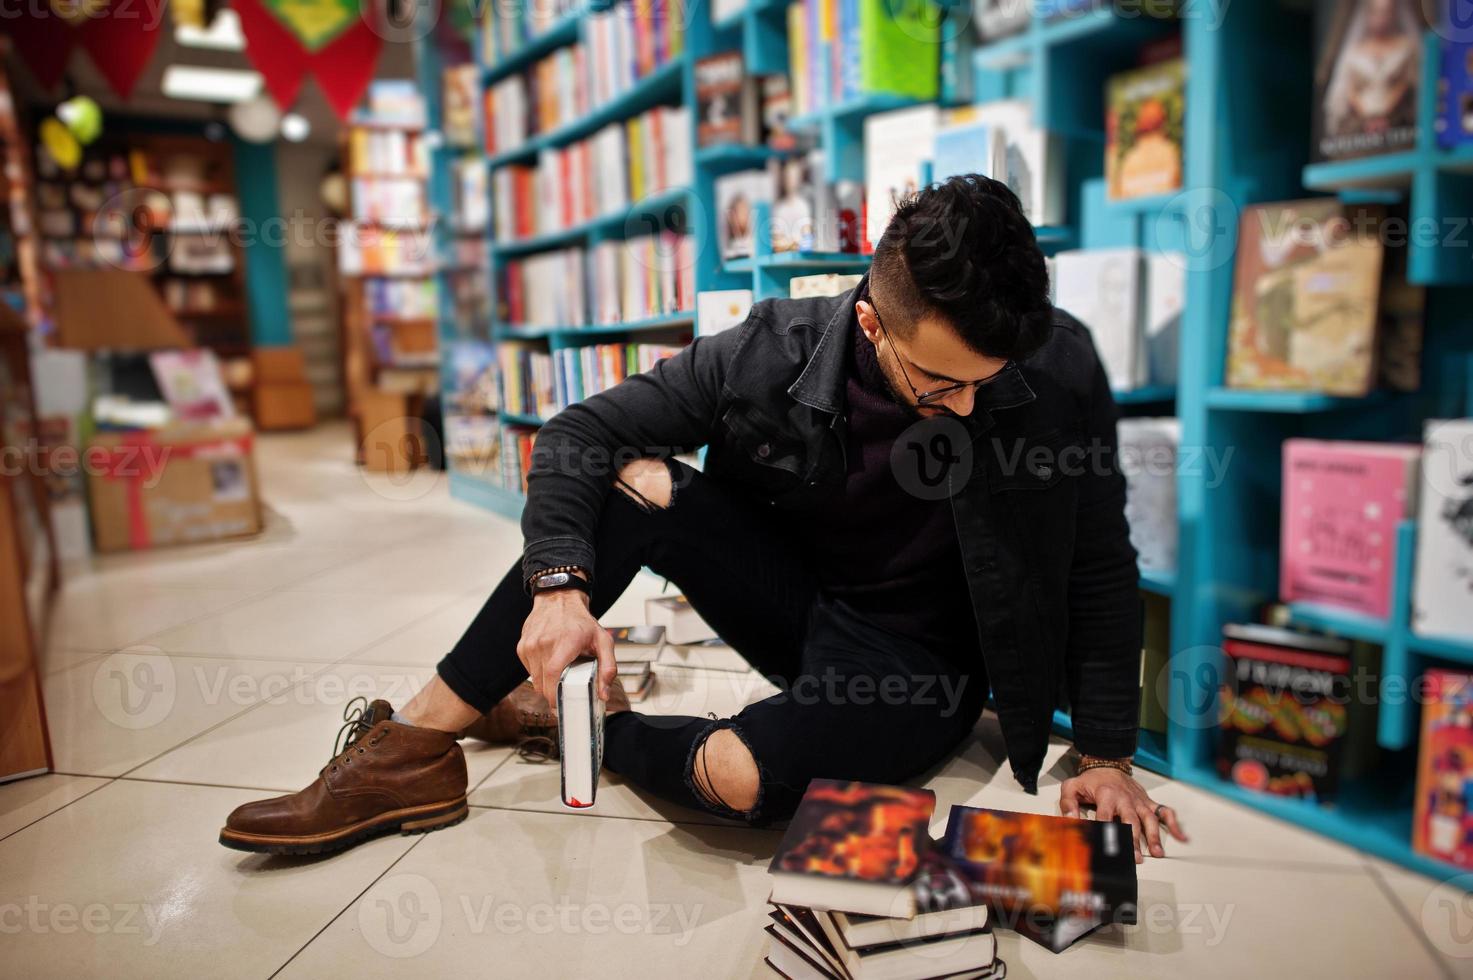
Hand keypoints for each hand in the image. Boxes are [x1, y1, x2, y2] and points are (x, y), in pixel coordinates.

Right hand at [515, 587, 615, 705]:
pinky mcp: (522, 646)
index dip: (554, 695)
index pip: (553, 675)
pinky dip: (539, 672)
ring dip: (546, 683)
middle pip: (542, 683)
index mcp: (565, 642)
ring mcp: (530, 644)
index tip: (561, 706)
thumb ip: (608, 667)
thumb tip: (604, 694)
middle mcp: (544, 643)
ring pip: (535, 679)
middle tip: (565, 693)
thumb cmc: (581, 621)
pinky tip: (549, 661)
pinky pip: (529, 670)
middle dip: (552, 694)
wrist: (559, 598)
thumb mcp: (603, 640)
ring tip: (559, 673)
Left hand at [1059, 767, 1187, 863]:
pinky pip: (1164, 811)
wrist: (1107, 763)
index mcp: (1106, 795)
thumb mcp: (1072, 787)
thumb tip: (1070, 821)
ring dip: (1153, 836)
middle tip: (1136, 858)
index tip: (1107, 848)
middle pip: (1131, 822)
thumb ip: (1068, 804)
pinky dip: (1174, 823)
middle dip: (1133, 840)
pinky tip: (1181, 837)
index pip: (1105, 817)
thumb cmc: (1091, 780)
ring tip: (1157, 853)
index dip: (1106, 832)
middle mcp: (1125, 799)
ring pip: (1149, 819)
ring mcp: (1139, 801)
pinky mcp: (1148, 802)